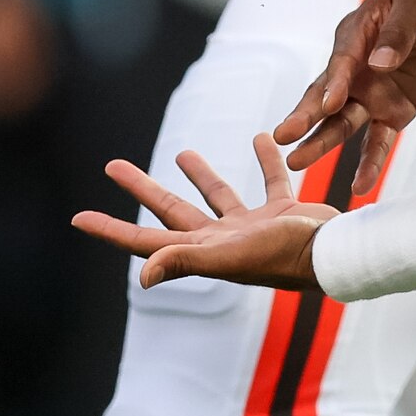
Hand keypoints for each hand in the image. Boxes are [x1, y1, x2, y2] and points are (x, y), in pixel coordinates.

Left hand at [74, 134, 332, 290]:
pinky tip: (261, 138)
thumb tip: (141, 277)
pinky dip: (265, 160)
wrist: (339, 253)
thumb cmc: (284, 256)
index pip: (144, 242)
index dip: (109, 230)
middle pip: (169, 211)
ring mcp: (253, 229)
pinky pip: (270, 182)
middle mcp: (222, 242)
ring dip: (199, 175)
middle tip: (112, 165)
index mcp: (202, 252)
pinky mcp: (284, 215)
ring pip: (217, 196)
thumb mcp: (229, 256)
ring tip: (182, 152)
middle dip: (140, 190)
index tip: (77, 218)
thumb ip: (184, 261)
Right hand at [275, 0, 415, 187]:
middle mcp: (354, 70)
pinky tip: (360, 187)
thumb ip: (399, 31)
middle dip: (306, 116)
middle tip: (283, 137)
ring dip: (320, 143)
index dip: (336, 82)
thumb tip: (381, 63)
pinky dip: (370, 164)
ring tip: (295, 163)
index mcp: (355, 35)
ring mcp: (370, 95)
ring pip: (341, 123)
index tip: (330, 103)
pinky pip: (379, 142)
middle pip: (326, 96)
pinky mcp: (391, 114)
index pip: (342, 62)